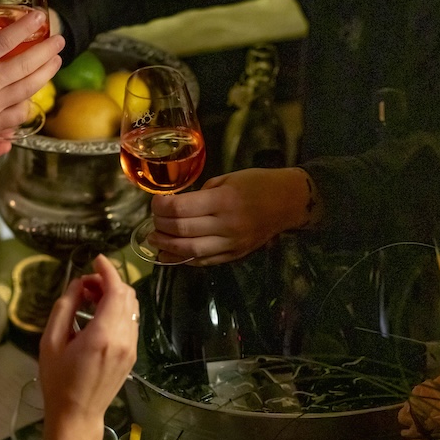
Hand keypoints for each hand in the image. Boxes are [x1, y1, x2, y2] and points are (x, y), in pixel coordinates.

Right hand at [0, 4, 64, 151]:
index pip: (6, 40)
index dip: (26, 26)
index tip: (40, 17)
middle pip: (27, 64)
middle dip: (47, 50)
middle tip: (60, 41)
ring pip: (29, 88)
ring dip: (46, 74)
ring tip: (56, 62)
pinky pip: (19, 113)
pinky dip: (28, 104)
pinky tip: (33, 96)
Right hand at [39, 254, 138, 425]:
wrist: (77, 415)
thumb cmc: (58, 380)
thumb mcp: (52, 341)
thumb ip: (65, 307)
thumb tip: (78, 283)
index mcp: (103, 334)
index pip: (116, 291)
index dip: (108, 270)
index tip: (96, 259)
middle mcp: (123, 338)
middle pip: (128, 295)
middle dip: (109, 281)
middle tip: (85, 284)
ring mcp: (131, 347)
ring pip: (132, 308)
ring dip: (115, 295)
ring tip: (90, 298)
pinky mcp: (133, 354)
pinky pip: (131, 322)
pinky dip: (119, 310)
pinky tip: (99, 315)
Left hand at [149, 167, 322, 264]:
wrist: (288, 203)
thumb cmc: (257, 184)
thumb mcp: (228, 178)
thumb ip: (202, 194)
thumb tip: (178, 206)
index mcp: (224, 201)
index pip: (181, 209)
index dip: (161, 207)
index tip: (155, 203)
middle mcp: (226, 225)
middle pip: (182, 231)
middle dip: (161, 227)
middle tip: (152, 222)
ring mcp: (231, 243)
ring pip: (191, 251)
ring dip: (167, 247)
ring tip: (154, 241)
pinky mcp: (234, 255)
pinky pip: (204, 261)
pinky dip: (184, 258)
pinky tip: (171, 254)